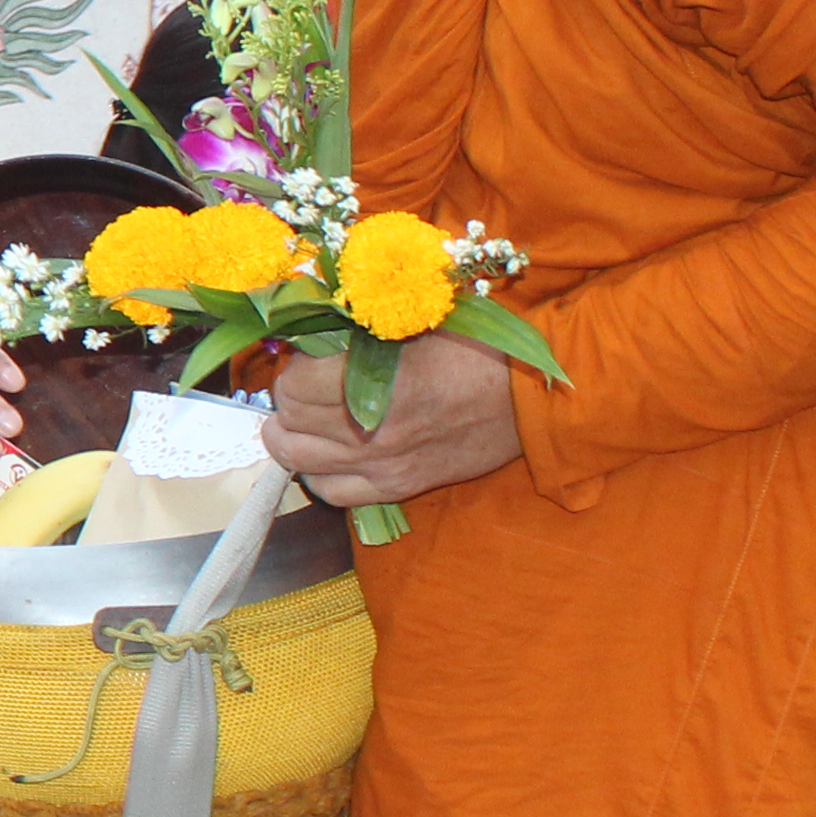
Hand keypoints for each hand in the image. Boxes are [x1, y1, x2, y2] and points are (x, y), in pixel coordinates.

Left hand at [264, 335, 522, 515]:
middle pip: (291, 421)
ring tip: (302, 421)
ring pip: (299, 462)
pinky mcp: (397, 487)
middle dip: (288, 401)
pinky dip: (319, 474)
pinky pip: (332, 494)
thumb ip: (359, 330)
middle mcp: (371, 430)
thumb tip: (308, 326)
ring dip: (291, 438)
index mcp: (375, 381)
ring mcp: (382, 464)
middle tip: (303, 386)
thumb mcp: (414, 322)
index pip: (294, 383)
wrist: (527, 398)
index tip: (305, 357)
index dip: (292, 367)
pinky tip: (329, 454)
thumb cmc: (474, 349)